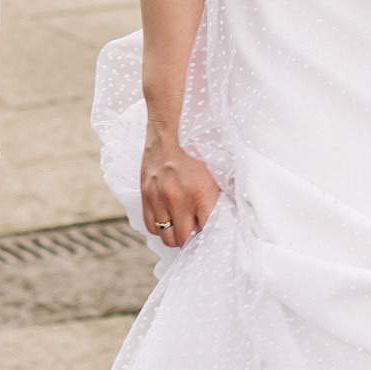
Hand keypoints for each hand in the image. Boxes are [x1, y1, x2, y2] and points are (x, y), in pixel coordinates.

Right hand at [142, 131, 219, 248]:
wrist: (169, 130)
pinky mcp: (146, 195)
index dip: (210, 234)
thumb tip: (224, 216)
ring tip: (180, 226)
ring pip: (165, 236)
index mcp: (201, 193)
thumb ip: (219, 196)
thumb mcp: (216, 172)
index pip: (207, 230)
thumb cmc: (196, 149)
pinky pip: (150, 226)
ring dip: (173, 235)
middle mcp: (179, 200)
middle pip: (183, 239)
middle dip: (190, 238)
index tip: (211, 232)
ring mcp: (159, 198)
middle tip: (194, 230)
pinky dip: (158, 227)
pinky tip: (166, 219)